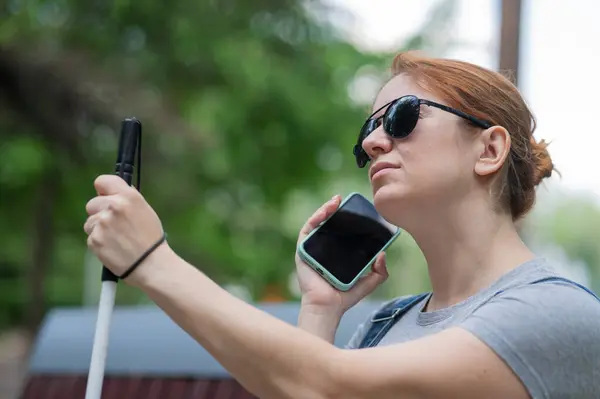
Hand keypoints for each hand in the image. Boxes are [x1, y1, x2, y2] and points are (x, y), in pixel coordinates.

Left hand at [83, 174, 168, 284]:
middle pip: (92, 203)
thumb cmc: (151, 239)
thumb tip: (113, 193)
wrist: (151, 264)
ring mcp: (102, 223)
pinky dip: (100, 243)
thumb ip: (127, 200)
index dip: (102, 190)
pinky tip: (114, 248)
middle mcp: (114, 206)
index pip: (102, 181)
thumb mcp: (145, 211)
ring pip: (90, 222)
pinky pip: (91, 237)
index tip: (104, 196)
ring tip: (117, 239)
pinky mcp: (95, 239)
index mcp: (128, 196)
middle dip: (99, 213)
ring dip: (99, 229)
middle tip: (113, 225)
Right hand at [295, 195, 388, 314]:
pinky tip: (326, 211)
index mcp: (336, 253)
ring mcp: (312, 248)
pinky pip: (308, 229)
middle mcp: (323, 249)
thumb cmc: (345, 296)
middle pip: (328, 224)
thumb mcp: (369, 282)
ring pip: (317, 223)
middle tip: (345, 201)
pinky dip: (316, 217)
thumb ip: (380, 271)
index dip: (347, 219)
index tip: (357, 209)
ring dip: (325, 209)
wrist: (329, 306)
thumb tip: (383, 254)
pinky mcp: (303, 249)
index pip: (341, 231)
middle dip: (335, 210)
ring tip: (336, 201)